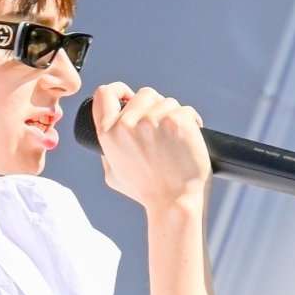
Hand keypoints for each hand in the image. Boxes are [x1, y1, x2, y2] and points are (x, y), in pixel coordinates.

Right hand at [90, 83, 211, 209]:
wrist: (174, 202)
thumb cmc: (146, 192)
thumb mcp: (113, 173)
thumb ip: (108, 150)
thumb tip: (111, 131)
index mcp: (108, 134)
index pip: (104, 93)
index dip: (118, 91)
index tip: (129, 97)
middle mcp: (128, 124)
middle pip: (143, 94)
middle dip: (153, 107)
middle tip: (161, 130)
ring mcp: (153, 120)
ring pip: (166, 101)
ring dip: (172, 115)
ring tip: (175, 140)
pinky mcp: (177, 120)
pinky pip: (185, 109)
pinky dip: (191, 120)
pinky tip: (189, 137)